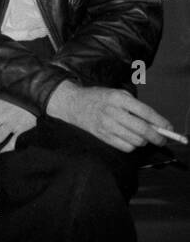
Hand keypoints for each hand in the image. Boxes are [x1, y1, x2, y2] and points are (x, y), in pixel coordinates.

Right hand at [47, 81, 170, 151]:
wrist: (72, 104)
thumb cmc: (98, 98)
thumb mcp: (116, 93)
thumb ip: (134, 106)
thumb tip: (155, 123)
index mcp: (117, 98)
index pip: (145, 112)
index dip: (160, 122)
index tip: (168, 129)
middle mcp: (112, 112)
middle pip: (142, 129)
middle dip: (157, 137)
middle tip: (162, 139)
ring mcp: (106, 125)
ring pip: (136, 140)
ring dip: (144, 141)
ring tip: (144, 138)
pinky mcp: (102, 136)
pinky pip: (125, 147)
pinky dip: (132, 146)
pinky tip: (130, 140)